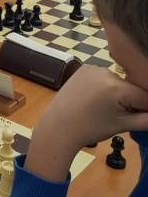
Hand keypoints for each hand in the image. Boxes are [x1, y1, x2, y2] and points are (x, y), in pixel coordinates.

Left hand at [26, 65, 147, 181]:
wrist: (58, 126)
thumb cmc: (90, 128)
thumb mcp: (122, 125)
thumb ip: (145, 119)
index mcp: (116, 87)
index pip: (144, 96)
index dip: (146, 109)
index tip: (140, 117)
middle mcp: (105, 72)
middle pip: (131, 87)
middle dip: (132, 101)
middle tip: (120, 116)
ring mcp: (94, 68)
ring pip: (118, 82)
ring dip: (119, 93)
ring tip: (105, 109)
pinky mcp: (84, 68)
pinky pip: (104, 77)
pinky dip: (106, 86)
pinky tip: (96, 99)